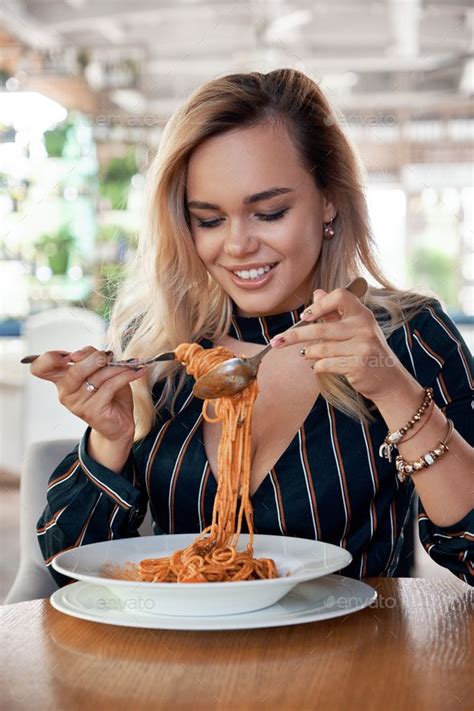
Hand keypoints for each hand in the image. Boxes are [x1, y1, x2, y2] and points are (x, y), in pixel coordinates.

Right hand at [30, 346, 146, 443]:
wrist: (120, 424)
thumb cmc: (110, 395)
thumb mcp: (99, 371)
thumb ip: (92, 358)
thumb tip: (93, 352)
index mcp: (61, 380)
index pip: (40, 367)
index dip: (50, 357)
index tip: (73, 354)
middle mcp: (65, 393)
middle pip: (74, 368)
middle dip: (95, 358)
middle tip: (109, 356)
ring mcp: (77, 403)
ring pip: (97, 376)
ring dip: (117, 368)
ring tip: (131, 365)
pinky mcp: (92, 411)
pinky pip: (111, 385)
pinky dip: (126, 375)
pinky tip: (137, 372)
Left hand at [269, 287, 406, 403]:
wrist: (389, 381)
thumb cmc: (368, 352)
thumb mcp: (356, 329)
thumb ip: (335, 313)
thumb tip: (317, 292)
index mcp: (363, 314)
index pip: (339, 296)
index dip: (319, 305)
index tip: (305, 317)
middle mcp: (365, 327)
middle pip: (320, 327)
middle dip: (294, 335)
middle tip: (277, 341)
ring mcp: (363, 346)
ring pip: (321, 348)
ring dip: (308, 353)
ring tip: (304, 355)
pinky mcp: (358, 365)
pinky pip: (326, 364)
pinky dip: (317, 366)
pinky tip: (317, 367)